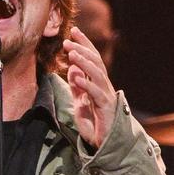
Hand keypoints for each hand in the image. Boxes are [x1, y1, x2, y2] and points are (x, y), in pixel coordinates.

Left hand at [64, 27, 118, 147]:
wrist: (105, 143)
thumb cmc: (95, 123)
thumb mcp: (80, 102)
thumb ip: (77, 86)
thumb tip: (72, 68)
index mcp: (97, 82)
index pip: (92, 58)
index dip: (84, 43)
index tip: (74, 31)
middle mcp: (103, 85)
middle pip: (95, 61)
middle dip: (82, 49)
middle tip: (68, 41)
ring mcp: (105, 95)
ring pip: (97, 73)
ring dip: (84, 62)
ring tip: (71, 53)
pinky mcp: (105, 107)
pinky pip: (95, 93)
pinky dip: (85, 84)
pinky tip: (75, 77)